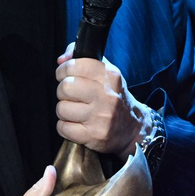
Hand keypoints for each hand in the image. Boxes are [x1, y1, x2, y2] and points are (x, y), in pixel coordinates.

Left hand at [55, 43, 151, 157]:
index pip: (74, 65)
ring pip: (61, 109)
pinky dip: (65, 127)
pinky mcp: (93, 135)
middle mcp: (106, 95)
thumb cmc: (113, 98)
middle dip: (63, 92)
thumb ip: (83, 60)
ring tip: (76, 111)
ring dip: (64, 111)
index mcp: (110, 76)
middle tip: (71, 96)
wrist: (132, 128)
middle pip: (65, 87)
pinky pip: (63, 128)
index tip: (65, 76)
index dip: (63, 71)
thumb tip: (62, 60)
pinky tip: (77, 125)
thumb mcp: (106, 74)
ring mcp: (100, 117)